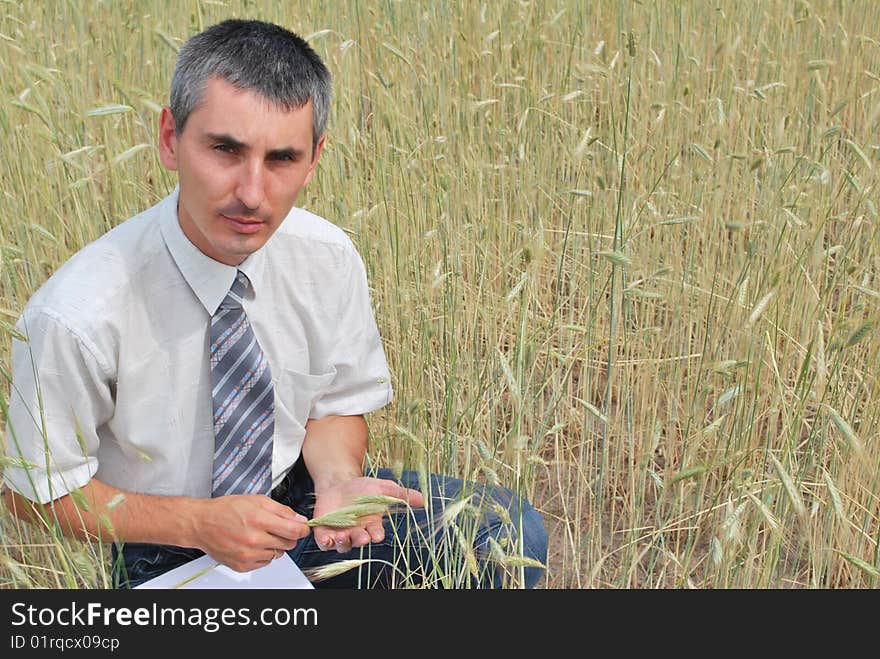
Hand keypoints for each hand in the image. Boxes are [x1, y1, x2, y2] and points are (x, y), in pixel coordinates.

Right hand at [192, 495, 310, 571]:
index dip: (302, 529)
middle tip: (276, 528)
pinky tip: (252, 544)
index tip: (302, 527)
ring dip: (274, 545)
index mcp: (259, 520)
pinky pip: (265, 562)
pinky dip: (263, 554)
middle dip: (287, 535)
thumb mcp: (257, 500)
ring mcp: (248, 555)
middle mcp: (254, 540)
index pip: (295, 531)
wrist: (202, 523)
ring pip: (278, 554)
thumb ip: (282, 510)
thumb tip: (300, 520)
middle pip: (289, 544)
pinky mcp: (242, 566)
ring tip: (260, 534)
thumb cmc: (226, 510)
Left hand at [312, 477, 424, 552]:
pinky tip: (327, 539)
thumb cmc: (362, 488)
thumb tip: (423, 499)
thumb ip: (401, 494)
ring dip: (343, 543)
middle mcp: (357, 532)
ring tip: (343, 536)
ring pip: (343, 545)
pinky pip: (325, 543)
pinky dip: (325, 543)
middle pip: (360, 541)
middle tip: (362, 536)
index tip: (377, 534)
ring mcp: (341, 533)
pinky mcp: (325, 532)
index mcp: (371, 524)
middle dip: (361, 539)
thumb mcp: (383, 488)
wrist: (339, 483)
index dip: (377, 534)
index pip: (376, 533)